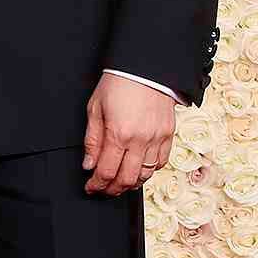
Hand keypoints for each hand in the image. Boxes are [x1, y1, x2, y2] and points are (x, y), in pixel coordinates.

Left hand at [83, 71, 174, 196]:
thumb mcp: (95, 108)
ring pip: (145, 175)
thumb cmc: (118, 83)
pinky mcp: (168, 134)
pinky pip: (160, 163)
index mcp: (118, 133)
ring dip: (131, 183)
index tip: (91, 187)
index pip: (106, 172)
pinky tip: (139, 169)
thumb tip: (88, 164)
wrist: (145, 67)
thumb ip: (92, 140)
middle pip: (126, 179)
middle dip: (112, 190)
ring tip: (119, 182)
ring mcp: (157, 138)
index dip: (96, 185)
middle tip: (103, 190)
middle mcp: (140, 139)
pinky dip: (149, 172)